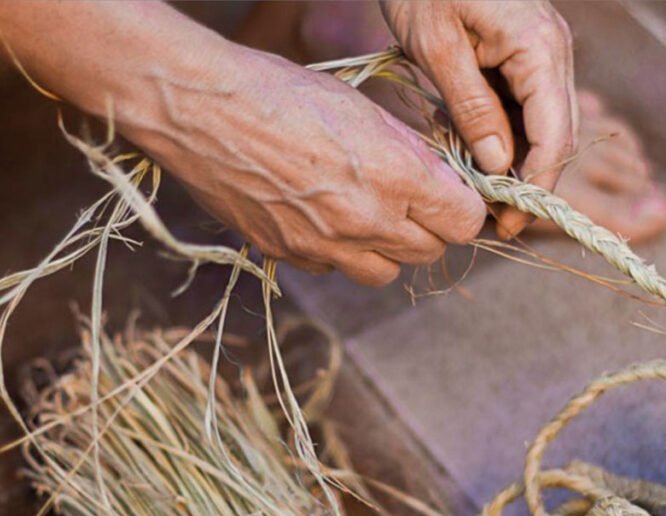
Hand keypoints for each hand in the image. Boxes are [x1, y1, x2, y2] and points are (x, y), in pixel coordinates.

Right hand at [123, 47, 485, 286]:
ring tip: (368, 214)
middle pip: (429, 252)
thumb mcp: (362, 108)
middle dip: (429, 228)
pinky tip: (322, 218)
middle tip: (411, 200)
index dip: (463, 207)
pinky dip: (338, 253)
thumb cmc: (280, 94)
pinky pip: (333, 270)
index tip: (452, 194)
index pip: (464, 222)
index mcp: (395, 177)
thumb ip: (408, 151)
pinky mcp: (287, 256)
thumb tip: (439, 176)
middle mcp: (366, 221)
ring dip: (387, 249)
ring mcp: (324, 247)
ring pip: (384, 272)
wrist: (201, 111)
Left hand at [381, 0, 577, 237]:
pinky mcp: (526, 54)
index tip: (507, 222)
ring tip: (482, 197)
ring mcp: (544, 52)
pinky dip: (508, 137)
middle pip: (559, 136)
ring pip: (546, 125)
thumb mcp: (438, 47)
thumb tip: (497, 165)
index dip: (536, 186)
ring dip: (519, 164)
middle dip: (531, 183)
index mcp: (539, 47)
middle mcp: (554, 51)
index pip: (555, 135)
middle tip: (495, 222)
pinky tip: (478, 158)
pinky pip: (527, 107)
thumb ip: (472, 107)